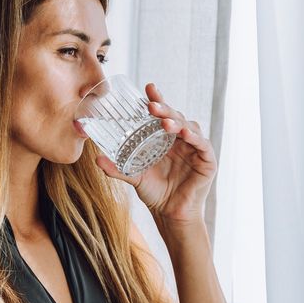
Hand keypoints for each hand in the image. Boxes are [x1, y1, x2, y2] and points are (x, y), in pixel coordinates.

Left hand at [94, 81, 217, 222]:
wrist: (170, 214)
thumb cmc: (155, 192)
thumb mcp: (134, 177)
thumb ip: (117, 169)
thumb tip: (96, 160)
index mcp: (165, 138)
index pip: (162, 114)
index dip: (157, 100)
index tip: (148, 88)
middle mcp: (181, 139)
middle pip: (175, 117)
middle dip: (164, 109)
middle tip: (151, 106)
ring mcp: (195, 148)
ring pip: (189, 127)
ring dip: (177, 122)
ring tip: (165, 123)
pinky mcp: (207, 160)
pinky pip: (202, 144)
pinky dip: (195, 137)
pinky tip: (185, 133)